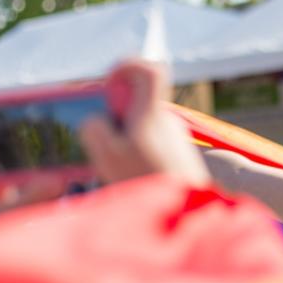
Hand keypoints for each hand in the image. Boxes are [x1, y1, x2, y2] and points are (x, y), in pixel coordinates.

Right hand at [79, 60, 208, 185]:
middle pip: (138, 101)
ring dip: (125, 141)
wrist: (188, 214)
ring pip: (142, 126)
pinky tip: (134, 178)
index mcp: (152, 115)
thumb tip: (95, 119)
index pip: (149, 70)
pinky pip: (152, 144)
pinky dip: (138, 155)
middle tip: (107, 146)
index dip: (127, 67)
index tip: (110, 86)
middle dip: (115, 117)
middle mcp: (168, 122)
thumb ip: (94, 129)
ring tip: (121, 170)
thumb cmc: (148, 184)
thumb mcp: (108, 156)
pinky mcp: (179, 155)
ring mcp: (176, 138)